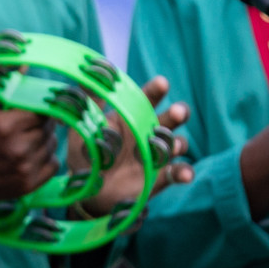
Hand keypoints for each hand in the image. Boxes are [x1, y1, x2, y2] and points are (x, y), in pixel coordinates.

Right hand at [0, 91, 58, 199]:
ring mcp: (24, 169)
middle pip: (49, 128)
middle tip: (27, 123)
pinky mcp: (28, 185)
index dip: (38, 108)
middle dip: (41, 123)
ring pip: (53, 145)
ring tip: (26, 138)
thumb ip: (5, 83)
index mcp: (6, 126)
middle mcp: (18, 148)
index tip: (31, 109)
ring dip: (44, 139)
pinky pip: (53, 164)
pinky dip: (46, 157)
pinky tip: (29, 154)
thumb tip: (24, 62)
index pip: (42, 111)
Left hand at [76, 75, 192, 219]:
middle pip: (169, 119)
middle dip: (177, 114)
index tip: (161, 82)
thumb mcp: (82, 127)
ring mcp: (157, 155)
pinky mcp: (160, 177)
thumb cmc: (86, 153)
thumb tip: (90, 77)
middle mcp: (148, 133)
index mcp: (130, 117)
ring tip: (173, 146)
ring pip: (176, 143)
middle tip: (178, 111)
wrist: (88, 190)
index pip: (145, 99)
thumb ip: (88, 103)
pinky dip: (184, 172)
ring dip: (178, 143)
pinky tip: (186, 173)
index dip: (154, 90)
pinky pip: (177, 172)